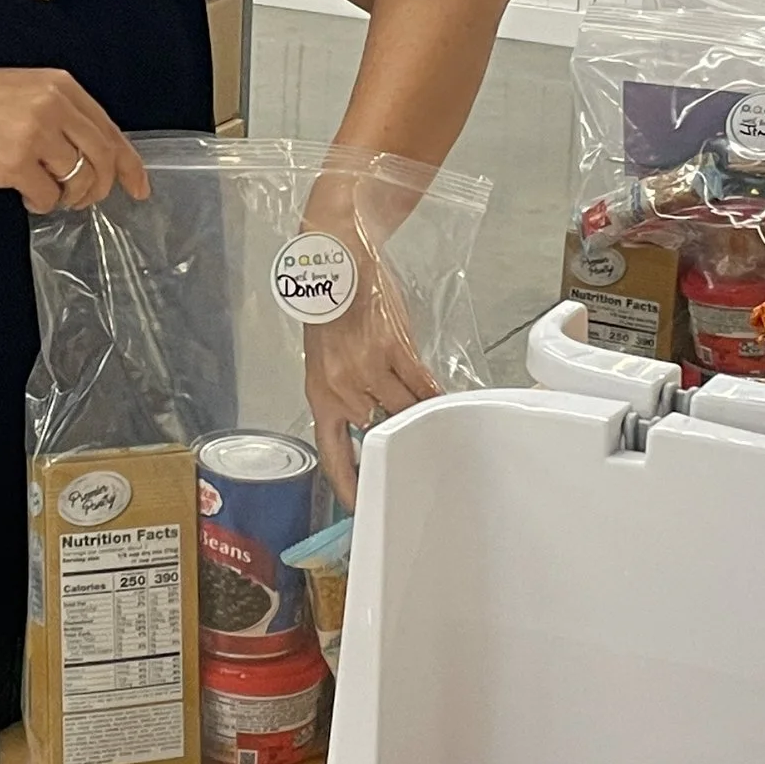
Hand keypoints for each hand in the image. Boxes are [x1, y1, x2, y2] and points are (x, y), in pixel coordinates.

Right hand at [0, 68, 148, 214]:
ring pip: (78, 181)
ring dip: (67, 197)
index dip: (129, 164)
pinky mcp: (13, 164)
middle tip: (84, 200)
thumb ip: (58, 112)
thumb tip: (90, 153)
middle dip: (99, 187)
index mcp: (58, 84)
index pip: (109, 129)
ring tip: (46, 192)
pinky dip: (39, 204)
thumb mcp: (19, 89)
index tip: (139, 188)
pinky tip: (22, 193)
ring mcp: (34, 135)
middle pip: (102, 158)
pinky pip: (46, 198)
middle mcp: (52, 106)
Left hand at [303, 238, 438, 504]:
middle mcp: (342, 387)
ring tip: (434, 422)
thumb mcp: (322, 358)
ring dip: (421, 416)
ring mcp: (369, 369)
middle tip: (414, 453)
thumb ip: (342, 393)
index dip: (349, 485)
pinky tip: (445, 402)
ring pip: (406, 411)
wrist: (338, 258)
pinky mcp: (396, 349)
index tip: (363, 505)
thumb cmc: (329, 305)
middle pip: (380, 435)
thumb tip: (367, 421)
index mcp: (319, 394)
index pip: (334, 453)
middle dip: (398, 443)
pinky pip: (423, 386)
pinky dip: (436, 397)